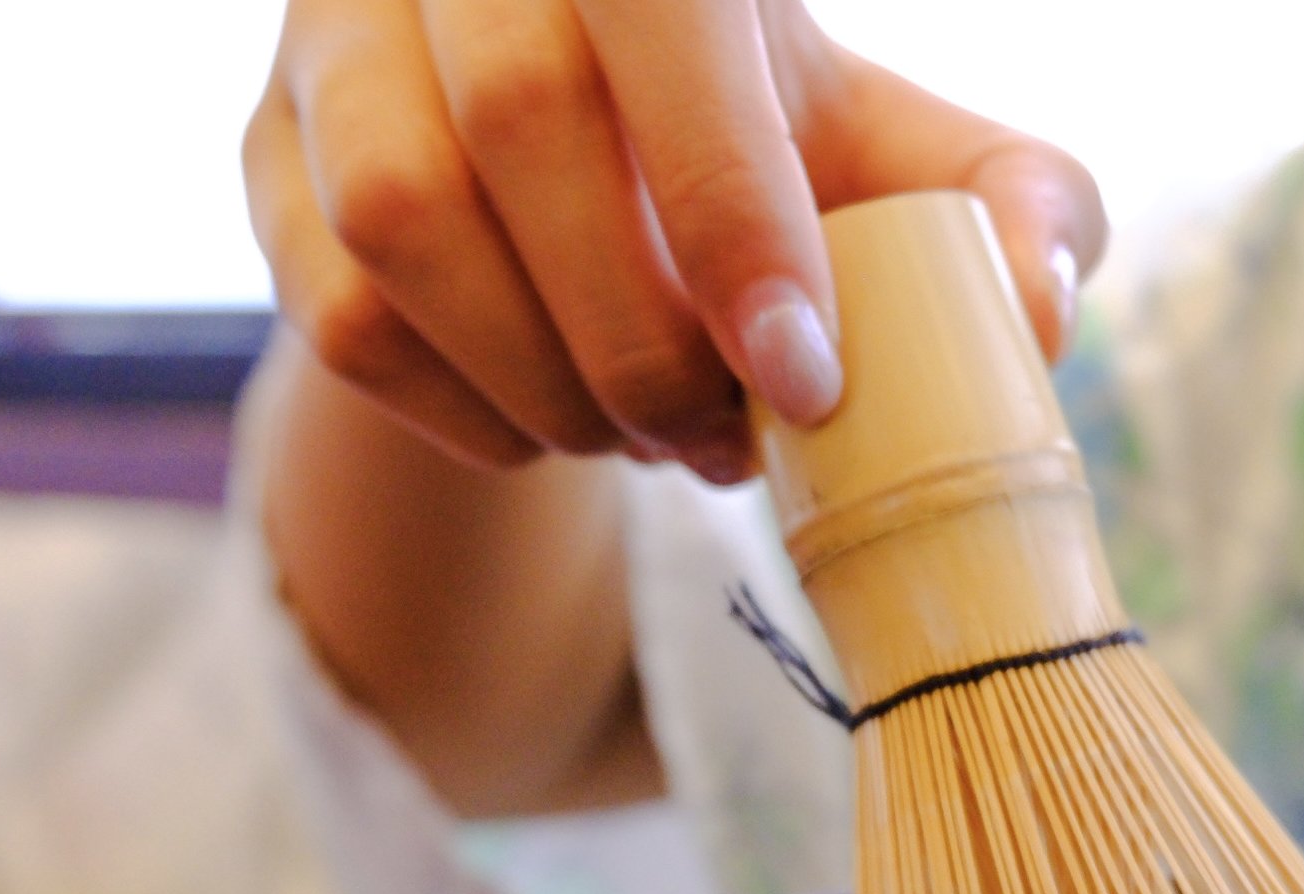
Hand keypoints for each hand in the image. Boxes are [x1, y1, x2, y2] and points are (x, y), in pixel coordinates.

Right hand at [245, 0, 1104, 479]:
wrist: (606, 167)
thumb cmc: (782, 154)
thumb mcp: (915, 163)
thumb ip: (1017, 210)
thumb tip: (1040, 312)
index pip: (661, 18)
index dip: (732, 206)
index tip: (803, 376)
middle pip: (517, 120)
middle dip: (641, 333)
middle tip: (731, 437)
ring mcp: (335, 35)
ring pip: (399, 216)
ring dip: (546, 380)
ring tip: (651, 442)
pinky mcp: (264, 152)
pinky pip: (337, 311)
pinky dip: (466, 414)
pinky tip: (557, 432)